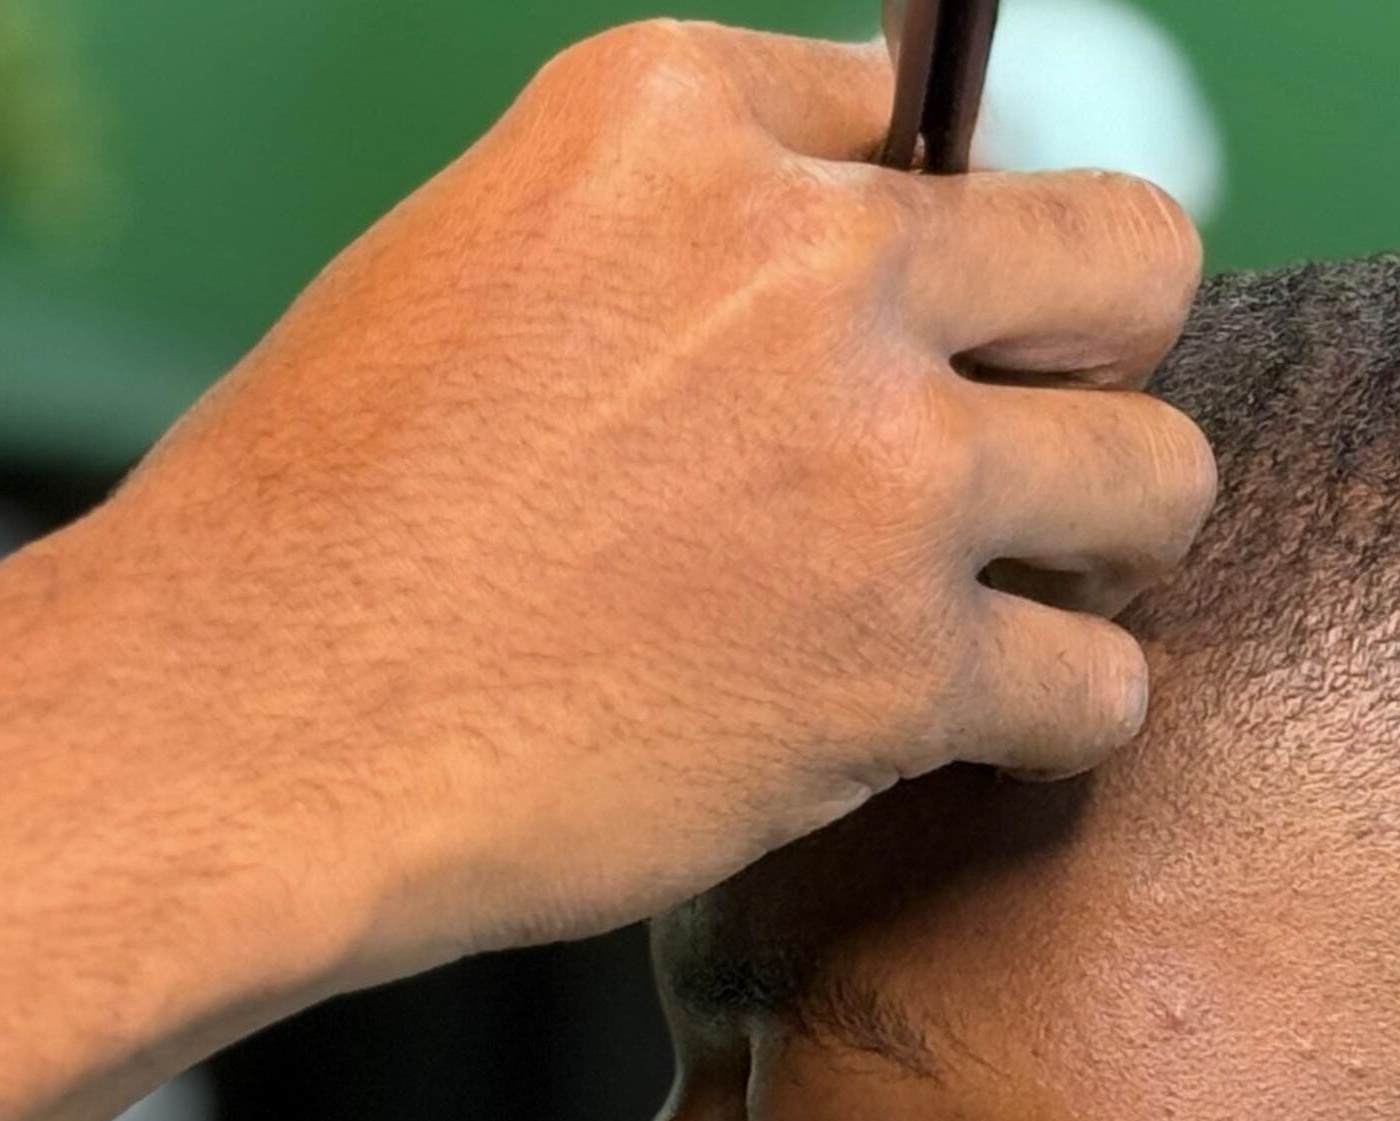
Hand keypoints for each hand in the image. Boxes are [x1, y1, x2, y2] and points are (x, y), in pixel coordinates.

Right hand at [55, 21, 1213, 971]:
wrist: (240, 723)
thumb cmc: (320, 510)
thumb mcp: (475, 255)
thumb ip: (678, 228)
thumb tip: (858, 235)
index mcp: (678, 120)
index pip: (919, 118)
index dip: (915, 240)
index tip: (882, 323)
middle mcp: (812, 264)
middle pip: (1124, 254)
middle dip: (1092, 345)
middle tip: (1028, 430)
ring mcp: (879, 468)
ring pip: (1159, 470)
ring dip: (1102, 533)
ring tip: (1021, 583)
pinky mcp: (903, 666)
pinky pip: (1103, 682)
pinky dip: (1057, 713)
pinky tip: (976, 721)